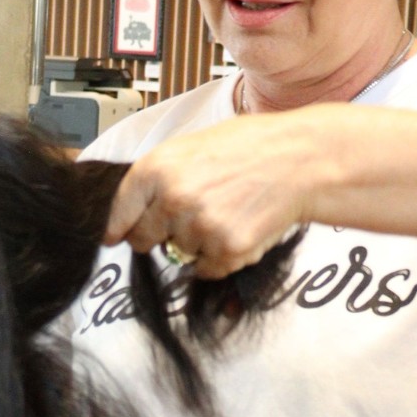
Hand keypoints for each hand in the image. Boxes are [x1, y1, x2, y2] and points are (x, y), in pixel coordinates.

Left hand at [106, 111, 320, 278]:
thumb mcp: (192, 147)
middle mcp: (171, 199)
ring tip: (229, 210)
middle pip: (144, 240)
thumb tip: (129, 213)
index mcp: (156, 169)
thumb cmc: (249, 147)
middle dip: (160, 235)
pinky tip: (241, 226)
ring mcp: (199, 227)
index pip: (119, 213)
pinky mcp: (226, 250)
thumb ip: (158, 178)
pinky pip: (208, 268)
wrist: (300, 160)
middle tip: (190, 216)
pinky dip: (221, 257)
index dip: (118, 228)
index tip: (116, 237)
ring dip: (198, 243)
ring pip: (180, 254)